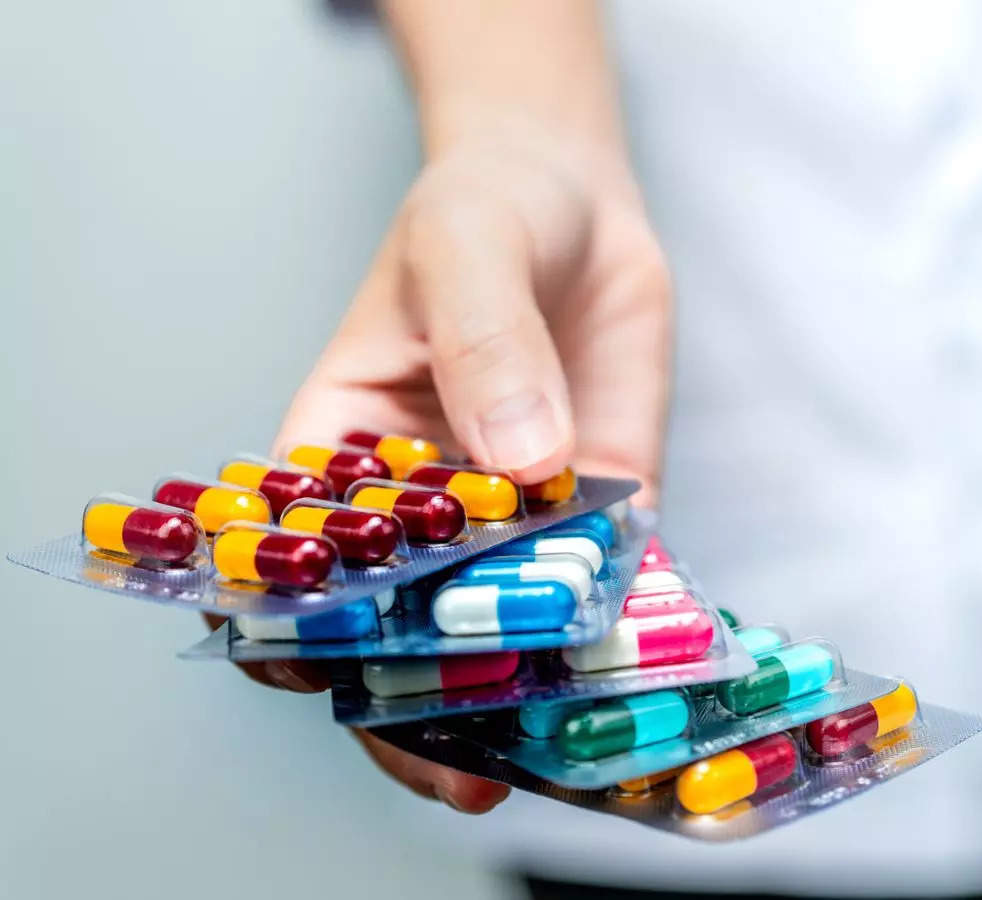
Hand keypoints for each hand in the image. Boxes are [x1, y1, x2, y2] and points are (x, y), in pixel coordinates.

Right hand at [259, 124, 670, 809]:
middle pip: (404, 623)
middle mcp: (424, 506)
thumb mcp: (466, 252)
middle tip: (463, 768)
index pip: (301, 566)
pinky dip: (621, 631)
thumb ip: (484, 345)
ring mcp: (515, 514)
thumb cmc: (482, 210)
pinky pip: (606, 580)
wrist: (573, 199)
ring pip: (509, 622)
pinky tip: (640, 679)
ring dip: (527, 687)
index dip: (296, 634)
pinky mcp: (601, 504)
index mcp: (343, 454)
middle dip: (423, 700)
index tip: (322, 682)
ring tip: (551, 752)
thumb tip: (519, 460)